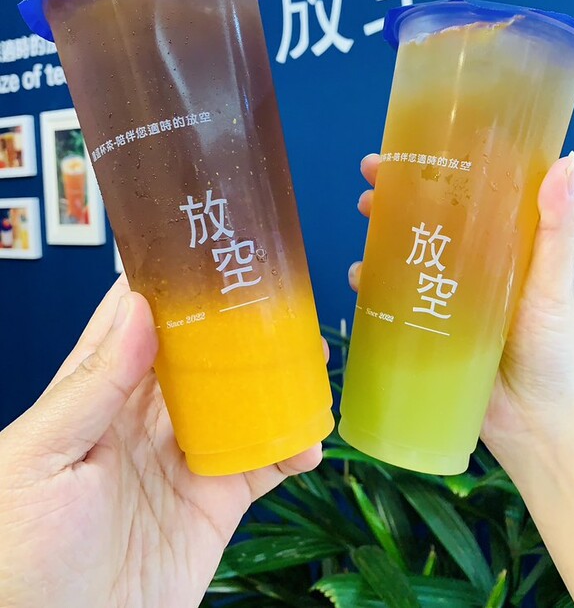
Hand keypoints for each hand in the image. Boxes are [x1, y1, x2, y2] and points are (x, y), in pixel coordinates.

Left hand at [0, 278, 322, 607]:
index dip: (168, 283)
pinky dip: (294, 447)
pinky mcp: (215, 503)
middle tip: (280, 294)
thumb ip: (91, 387)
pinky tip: (312, 437)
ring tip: (312, 354)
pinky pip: (264, 465)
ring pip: (241, 401)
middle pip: (202, 354)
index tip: (205, 249)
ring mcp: (185, 458)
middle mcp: (146, 418)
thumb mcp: (38, 461)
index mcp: (97, 395)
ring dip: (277, 378)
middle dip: (238, 323)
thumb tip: (137, 309)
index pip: (135, 322)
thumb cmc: (19, 557)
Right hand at [349, 152, 573, 468]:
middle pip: (422, 220)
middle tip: (367, 194)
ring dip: (374, 241)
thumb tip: (566, 160)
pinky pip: (390, 300)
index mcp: (500, 244)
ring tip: (361, 239)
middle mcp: (468, 264)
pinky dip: (370, 286)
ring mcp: (443, 296)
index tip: (402, 149)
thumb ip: (559, 229)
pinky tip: (358, 282)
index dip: (431, 168)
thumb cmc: (552, 348)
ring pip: (400, 256)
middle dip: (390, 201)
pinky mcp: (424, 328)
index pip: (462, 193)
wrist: (534, 422)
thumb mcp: (554, 283)